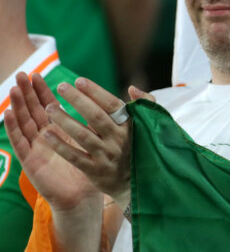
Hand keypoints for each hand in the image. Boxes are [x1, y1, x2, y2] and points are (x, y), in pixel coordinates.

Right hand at [4, 72, 100, 211]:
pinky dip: (13, 128)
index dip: (43, 91)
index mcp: (59, 131)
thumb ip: (93, 123)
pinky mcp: (30, 161)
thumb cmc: (89, 168)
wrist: (81, 197)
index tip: (39, 74)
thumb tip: (103, 102)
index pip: (49, 105)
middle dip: (28, 92)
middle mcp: (45, 137)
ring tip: (14, 88)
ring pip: (24, 122)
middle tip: (22, 73)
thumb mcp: (93, 141)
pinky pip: (20, 142)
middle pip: (34, 110)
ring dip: (18, 105)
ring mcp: (36, 148)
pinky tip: (7, 114)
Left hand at [42, 78, 153, 209]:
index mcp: (131, 125)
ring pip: (83, 136)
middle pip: (96, 117)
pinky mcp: (95, 171)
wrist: (136, 182)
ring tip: (49, 108)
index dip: (95, 92)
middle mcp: (119, 139)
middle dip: (77, 100)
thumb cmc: (139, 146)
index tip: (78, 80)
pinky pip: (75, 157)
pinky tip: (47, 135)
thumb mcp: (149, 125)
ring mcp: (107, 155)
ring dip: (65, 121)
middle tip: (60, 86)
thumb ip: (144, 104)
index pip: (112, 105)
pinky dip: (61, 146)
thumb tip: (131, 88)